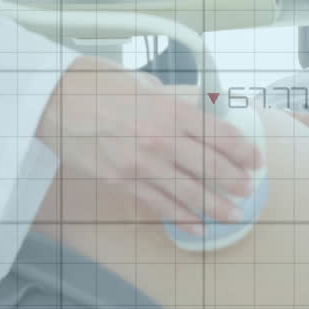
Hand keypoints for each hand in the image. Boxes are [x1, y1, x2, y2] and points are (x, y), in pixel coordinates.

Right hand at [35, 56, 263, 234]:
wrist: (53, 101)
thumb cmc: (96, 85)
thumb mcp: (143, 83)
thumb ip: (173, 99)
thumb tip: (199, 106)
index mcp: (168, 108)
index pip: (218, 135)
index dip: (242, 151)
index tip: (256, 161)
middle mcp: (159, 138)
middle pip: (209, 167)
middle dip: (234, 182)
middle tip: (248, 191)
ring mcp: (139, 163)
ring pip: (188, 192)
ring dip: (214, 206)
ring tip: (233, 215)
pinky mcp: (120, 182)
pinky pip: (158, 204)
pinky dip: (180, 217)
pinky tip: (196, 225)